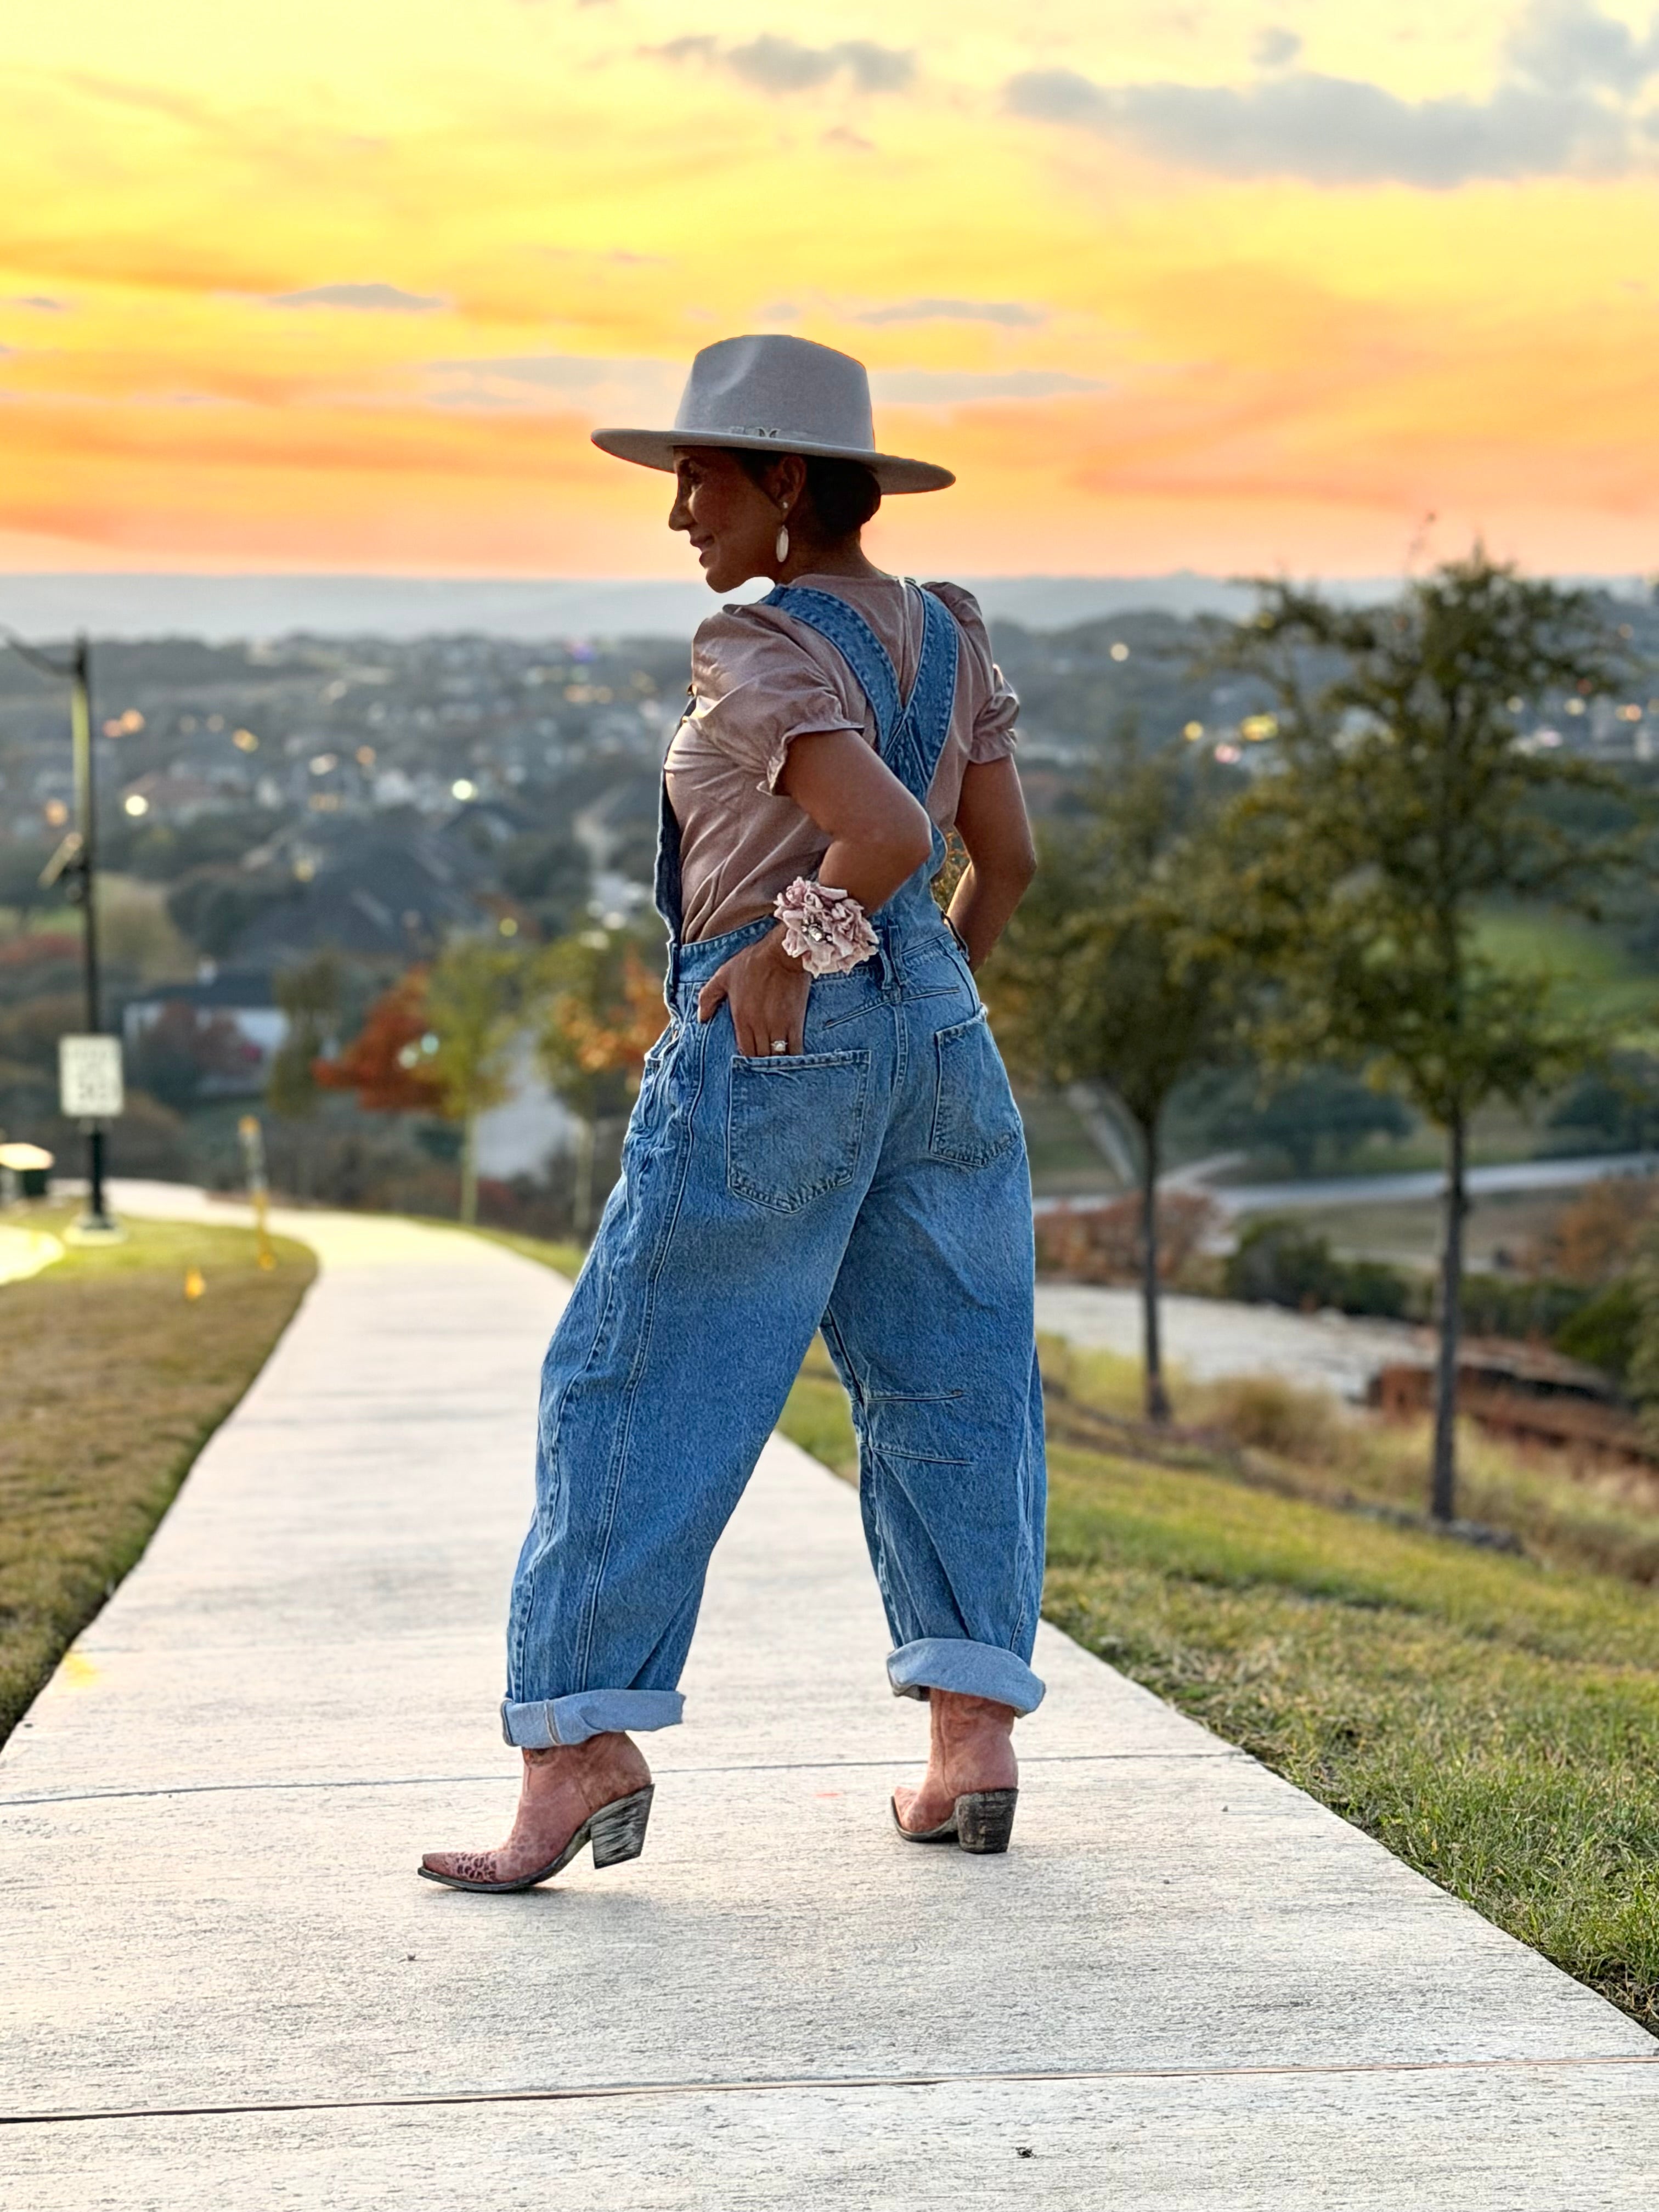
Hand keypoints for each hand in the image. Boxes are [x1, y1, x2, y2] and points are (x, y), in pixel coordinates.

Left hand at [698, 927, 810, 1055]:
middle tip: (760, 1067)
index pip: (743, 1051)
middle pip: (760, 1057)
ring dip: (774, 1063)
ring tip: (774, 1065)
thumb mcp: (723, 976)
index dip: (745, 1059)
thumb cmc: (752, 963)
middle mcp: (760, 1027)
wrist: (783, 953)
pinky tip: (791, 1060)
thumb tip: (701, 1017)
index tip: (747, 1059)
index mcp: (742, 1019)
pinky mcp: (796, 1022)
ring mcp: (779, 1026)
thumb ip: (708, 997)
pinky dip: (792, 1057)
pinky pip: (795, 1048)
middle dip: (759, 1063)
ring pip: (776, 1056)